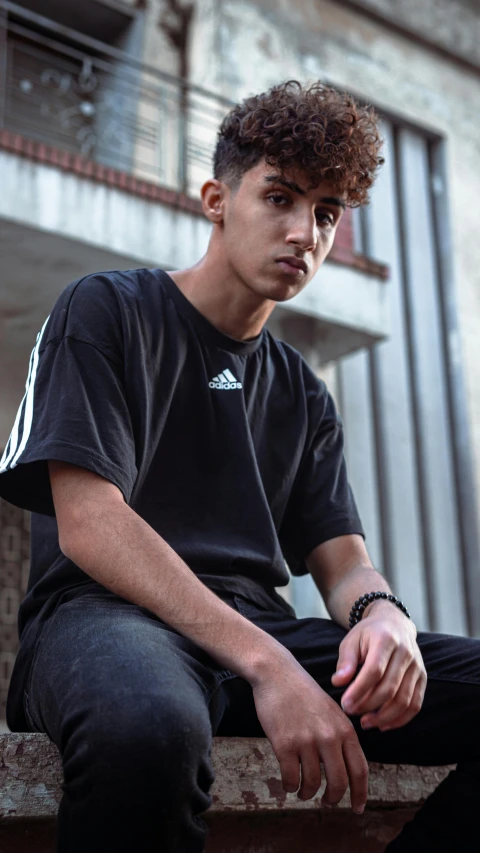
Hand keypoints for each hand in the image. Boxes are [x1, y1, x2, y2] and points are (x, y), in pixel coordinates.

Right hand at [251, 652, 368, 811]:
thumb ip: (341, 736)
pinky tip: (288, 783)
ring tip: (303, 791)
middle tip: (326, 802)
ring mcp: (307, 741)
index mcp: (345, 728)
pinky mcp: (284, 744)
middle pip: (339, 783)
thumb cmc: (303, 692)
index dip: (360, 794)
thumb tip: (347, 769)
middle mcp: (329, 736)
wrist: (277, 673)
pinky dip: (290, 786)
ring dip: (307, 793)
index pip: (360, 770)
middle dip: (333, 799)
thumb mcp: (332, 711)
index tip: (358, 808)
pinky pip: (291, 779)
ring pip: (312, 784)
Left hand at [331, 602, 426, 731]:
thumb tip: (338, 682)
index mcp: (386, 639)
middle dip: (368, 705)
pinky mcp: (423, 677)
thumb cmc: (368, 634)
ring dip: (384, 717)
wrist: (394, 624)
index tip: (345, 704)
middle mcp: (406, 652)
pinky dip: (400, 719)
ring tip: (365, 722)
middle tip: (351, 712)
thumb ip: (345, 661)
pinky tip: (383, 724)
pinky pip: (415, 704)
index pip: (374, 671)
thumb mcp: (351, 640)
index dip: (359, 691)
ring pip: (404, 700)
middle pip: (389, 688)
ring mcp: (417, 666)